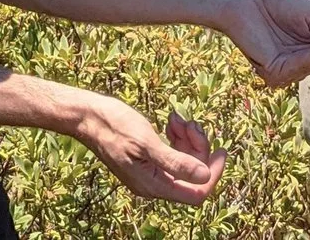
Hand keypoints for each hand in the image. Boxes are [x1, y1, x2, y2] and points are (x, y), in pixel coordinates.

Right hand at [72, 93, 227, 204]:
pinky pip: (172, 154)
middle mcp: (153, 184)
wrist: (87, 117)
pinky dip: (177, 137)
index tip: (222, 151)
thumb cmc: (114, 126)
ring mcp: (150, 172)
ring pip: (183, 162)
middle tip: (191, 124)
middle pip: (192, 176)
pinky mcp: (146, 160)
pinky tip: (171, 121)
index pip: (197, 192)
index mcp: (154, 185)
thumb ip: (176, 162)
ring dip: (187, 140)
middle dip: (198, 149)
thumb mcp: (147, 142)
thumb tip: (203, 176)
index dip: (212, 174)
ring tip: (178, 119)